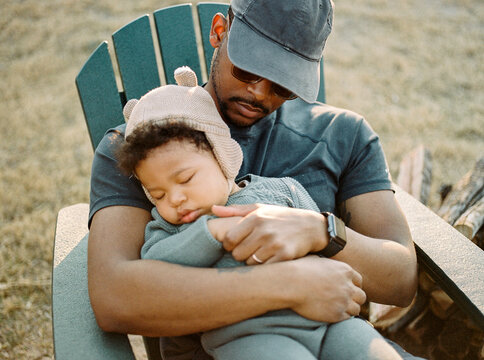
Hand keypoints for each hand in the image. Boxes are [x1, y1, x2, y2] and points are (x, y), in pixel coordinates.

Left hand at [211, 204, 327, 264]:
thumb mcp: (260, 209)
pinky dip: (265, 267)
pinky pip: (264, 269)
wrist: (312, 227)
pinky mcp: (284, 256)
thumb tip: (212, 209)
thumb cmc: (281, 217)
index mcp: (255, 218)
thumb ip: (235, 211)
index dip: (230, 245)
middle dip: (242, 254)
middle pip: (237, 254)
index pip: (229, 239)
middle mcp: (263, 230)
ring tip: (262, 253)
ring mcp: (274, 244)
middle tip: (251, 250)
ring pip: (250, 263)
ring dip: (253, 261)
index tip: (237, 245)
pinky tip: (271, 259)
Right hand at [289, 256, 365, 321]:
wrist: (290, 284)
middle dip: (354, 298)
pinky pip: (346, 318)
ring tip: (336, 308)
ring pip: (356, 309)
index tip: (345, 289)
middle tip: (343, 300)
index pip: (359, 281)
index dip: (353, 285)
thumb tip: (324, 263)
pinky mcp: (336, 314)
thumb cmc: (299, 269)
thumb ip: (326, 264)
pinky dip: (340, 316)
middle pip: (361, 296)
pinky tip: (330, 312)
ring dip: (348, 309)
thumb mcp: (315, 260)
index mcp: (345, 270)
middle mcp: (348, 286)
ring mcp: (343, 301)